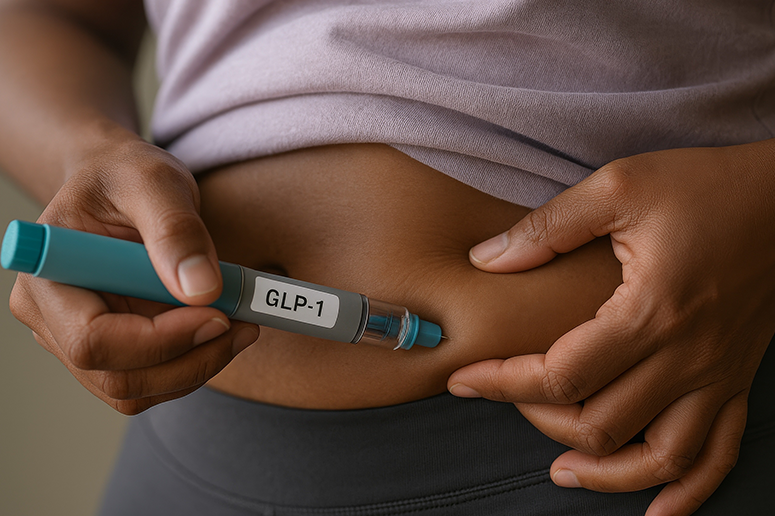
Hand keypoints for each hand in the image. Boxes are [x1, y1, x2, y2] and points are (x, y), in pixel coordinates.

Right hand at [9, 131, 258, 413]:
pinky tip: (220, 328)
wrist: (118, 185)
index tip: (217, 315)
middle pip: (118, 379)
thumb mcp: (154, 181)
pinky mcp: (113, 350)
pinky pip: (154, 380)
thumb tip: (202, 290)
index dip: (159, 341)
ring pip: (139, 390)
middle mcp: (52, 321)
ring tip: (239, 322)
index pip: (92, 341)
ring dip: (198, 366)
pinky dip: (194, 363)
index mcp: (47, 278)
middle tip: (243, 325)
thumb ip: (176, 230)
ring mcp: (79, 341)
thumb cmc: (124, 176)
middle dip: (190, 360)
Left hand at [448, 140, 774, 514]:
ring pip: (661, 459)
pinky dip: (687, 492)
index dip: (501, 382)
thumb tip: (485, 260)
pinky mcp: (736, 378)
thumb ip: (547, 227)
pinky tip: (657, 510)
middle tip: (506, 394)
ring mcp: (717, 375)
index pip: (560, 375)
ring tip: (561, 472)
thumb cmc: (704, 185)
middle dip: (538, 419)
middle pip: (600, 425)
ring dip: (606, 476)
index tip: (462, 380)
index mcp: (650, 312)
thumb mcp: (618, 185)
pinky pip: (719, 455)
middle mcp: (687, 357)